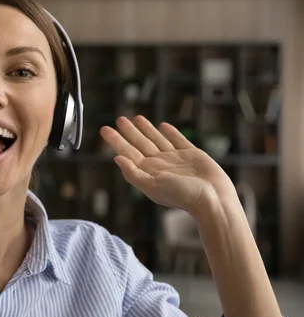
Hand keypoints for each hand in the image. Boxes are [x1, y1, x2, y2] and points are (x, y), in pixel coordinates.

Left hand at [100, 115, 235, 218]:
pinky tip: (163, 126)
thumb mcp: (152, 186)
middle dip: (129, 132)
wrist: (212, 198)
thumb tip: (116, 159)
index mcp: (148, 172)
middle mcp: (159, 164)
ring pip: (157, 139)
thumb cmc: (182, 195)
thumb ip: (133, 173)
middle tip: (120, 119)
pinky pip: (178, 140)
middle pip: (140, 144)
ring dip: (146, 129)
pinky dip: (170, 133)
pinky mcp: (191, 155)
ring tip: (137, 118)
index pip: (128, 152)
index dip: (116, 141)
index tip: (105, 129)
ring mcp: (175, 159)